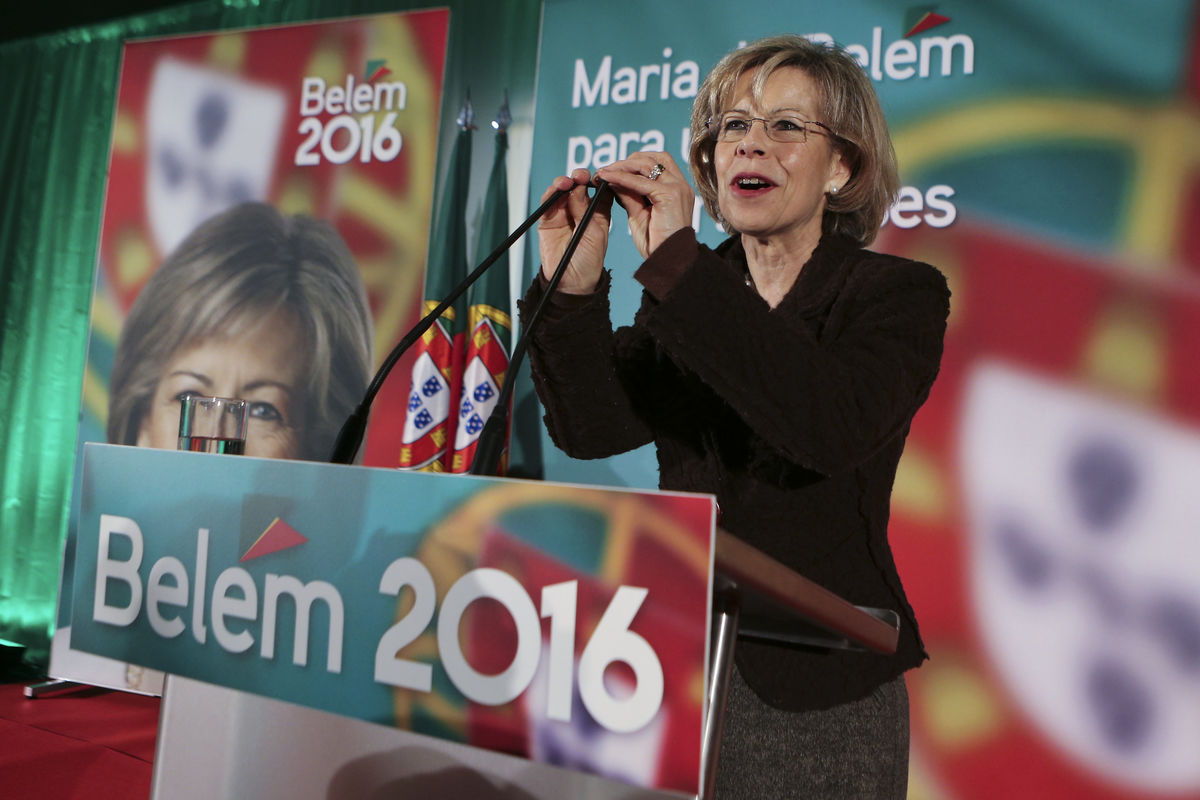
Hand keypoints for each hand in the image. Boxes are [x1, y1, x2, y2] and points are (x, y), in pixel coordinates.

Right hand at [536, 169, 613, 293]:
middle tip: (581, 177)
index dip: (599, 181)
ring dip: (564, 183)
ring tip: (567, 183)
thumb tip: (578, 188)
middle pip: (579, 187)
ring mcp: (563, 214)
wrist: (572, 281)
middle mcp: (581, 210)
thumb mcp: (593, 234)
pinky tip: (556, 190)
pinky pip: (547, 203)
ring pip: (562, 191)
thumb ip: (585, 211)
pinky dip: (550, 194)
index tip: (600, 176)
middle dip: (580, 179)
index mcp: (598, 213)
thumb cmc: (589, 260)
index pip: (599, 190)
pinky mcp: (548, 220)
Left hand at [595, 153, 693, 258]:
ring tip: (604, 172)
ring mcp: (677, 188)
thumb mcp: (639, 214)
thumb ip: (630, 195)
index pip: (657, 162)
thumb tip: (614, 179)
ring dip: (622, 166)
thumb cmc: (656, 243)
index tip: (613, 169)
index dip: (634, 162)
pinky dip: (622, 178)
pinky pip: (641, 182)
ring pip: (647, 165)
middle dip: (628, 160)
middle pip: (654, 157)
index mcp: (677, 188)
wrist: (669, 261)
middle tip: (606, 169)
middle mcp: (680, 184)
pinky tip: (607, 179)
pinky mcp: (670, 196)